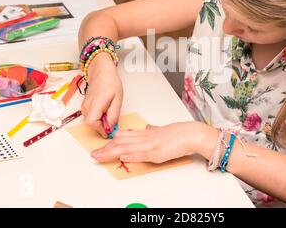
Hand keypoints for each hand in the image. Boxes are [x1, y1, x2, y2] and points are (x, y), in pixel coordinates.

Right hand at [81, 53, 122, 137]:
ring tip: (110, 110)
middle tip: (113, 118)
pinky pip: (92, 117)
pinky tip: (106, 109)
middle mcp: (87, 106)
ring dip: (102, 121)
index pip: (92, 123)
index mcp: (95, 103)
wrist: (101, 72)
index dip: (101, 129)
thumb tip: (110, 127)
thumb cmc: (110, 82)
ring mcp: (84, 107)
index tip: (110, 130)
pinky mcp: (85, 107)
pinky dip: (99, 117)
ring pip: (92, 121)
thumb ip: (114, 114)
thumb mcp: (118, 99)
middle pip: (92, 124)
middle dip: (103, 126)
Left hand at [90, 122, 206, 162]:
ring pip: (126, 147)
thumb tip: (148, 127)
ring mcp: (150, 145)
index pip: (124, 136)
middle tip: (94, 154)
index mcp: (146, 133)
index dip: (111, 142)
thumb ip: (154, 130)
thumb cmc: (180, 133)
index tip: (101, 146)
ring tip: (99, 157)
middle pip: (121, 141)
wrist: (191, 133)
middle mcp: (145, 137)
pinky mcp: (157, 152)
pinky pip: (141, 154)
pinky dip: (130, 156)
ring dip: (111, 152)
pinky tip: (122, 157)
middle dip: (106, 148)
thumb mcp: (163, 130)